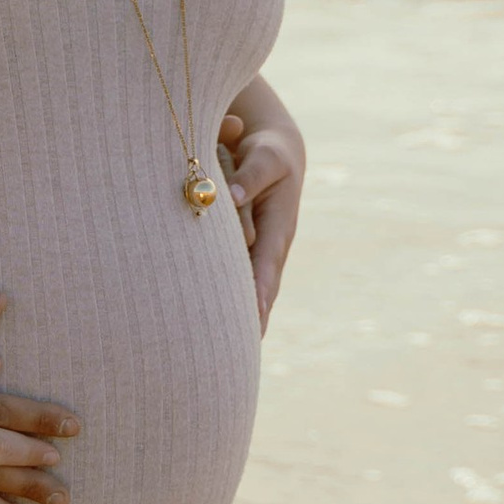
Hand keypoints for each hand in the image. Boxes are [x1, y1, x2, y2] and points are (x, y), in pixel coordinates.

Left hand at [219, 82, 305, 330]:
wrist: (274, 155)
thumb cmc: (268, 154)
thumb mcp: (266, 157)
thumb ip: (251, 174)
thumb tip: (234, 194)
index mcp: (279, 225)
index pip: (268, 262)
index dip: (261, 287)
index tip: (255, 311)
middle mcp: (272, 245)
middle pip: (263, 285)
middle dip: (256, 315)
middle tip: (246, 346)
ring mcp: (262, 251)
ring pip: (253, 287)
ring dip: (248, 316)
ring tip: (236, 349)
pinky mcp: (249, 251)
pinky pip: (242, 279)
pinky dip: (237, 301)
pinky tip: (223, 325)